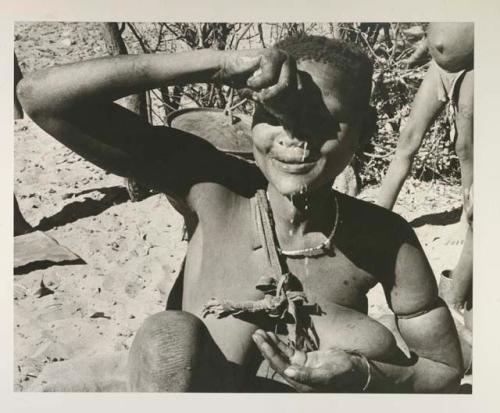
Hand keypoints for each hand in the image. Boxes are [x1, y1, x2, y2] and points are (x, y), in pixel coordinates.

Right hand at [216, 48, 300, 124]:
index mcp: (293, 73)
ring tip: (254, 89)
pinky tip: (249, 78)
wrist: (228, 69)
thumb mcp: (266, 98)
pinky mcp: (271, 54)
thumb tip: (295, 133)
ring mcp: (283, 57)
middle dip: (273, 100)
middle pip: (292, 93)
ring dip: (265, 93)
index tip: (265, 104)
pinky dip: (256, 83)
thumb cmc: (247, 84)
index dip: (281, 107)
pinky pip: (269, 78)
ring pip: (283, 86)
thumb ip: (281, 108)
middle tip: (258, 97)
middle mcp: (291, 63)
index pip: (297, 97)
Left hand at [252, 330, 369, 391]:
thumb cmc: (344, 374)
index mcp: (302, 383)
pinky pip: (288, 351)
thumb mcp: (327, 374)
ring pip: (281, 355)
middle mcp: (298, 376)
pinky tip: (271, 335)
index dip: (271, 354)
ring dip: (270, 344)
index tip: (262, 341)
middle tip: (255, 333)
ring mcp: (300, 368)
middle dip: (266, 347)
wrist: (357, 370)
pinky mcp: (304, 360)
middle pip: (277, 360)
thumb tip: (288, 371)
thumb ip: (307, 375)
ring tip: (259, 333)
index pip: (281, 367)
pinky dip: (279, 343)